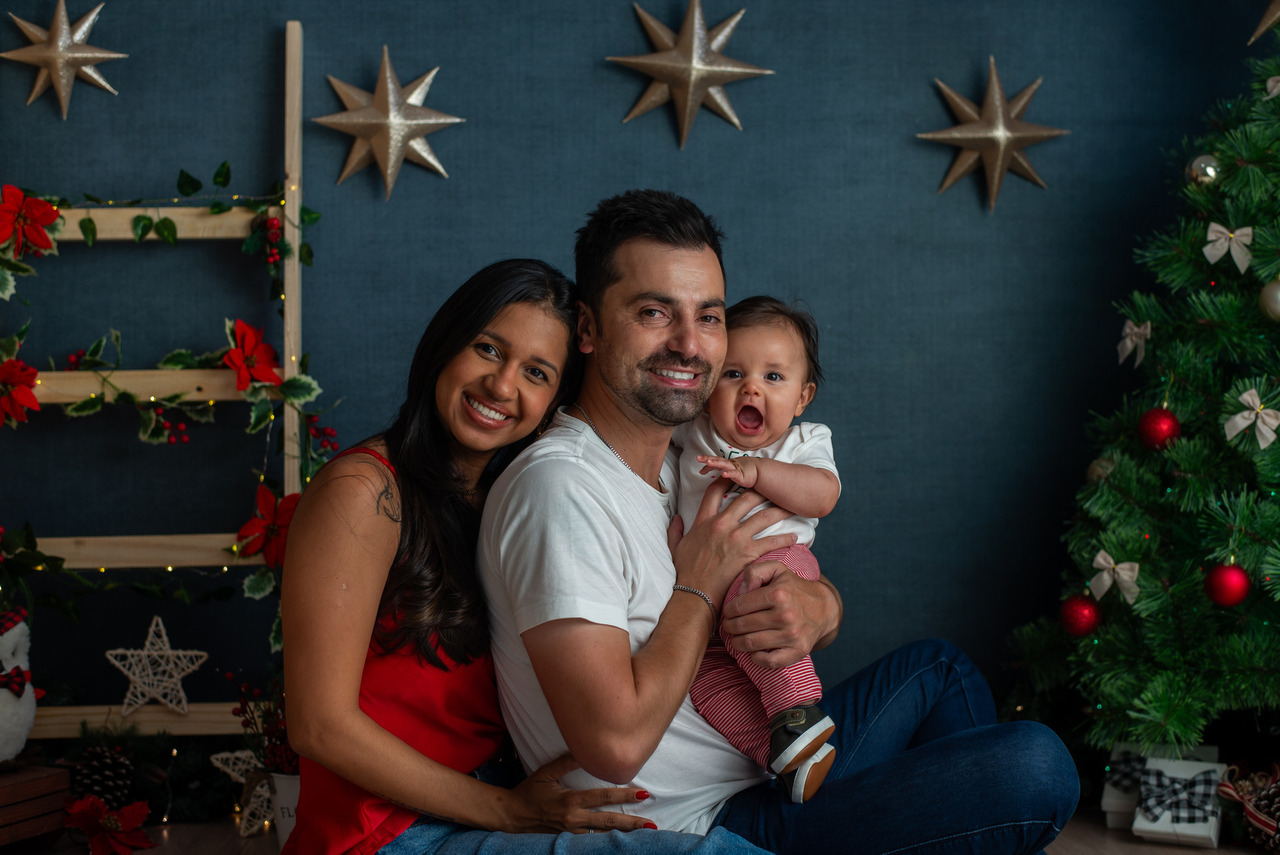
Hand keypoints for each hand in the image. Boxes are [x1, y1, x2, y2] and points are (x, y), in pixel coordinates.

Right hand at [505, 755, 655, 833]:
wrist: (512, 815)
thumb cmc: (529, 791)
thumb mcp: (546, 772)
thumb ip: (567, 761)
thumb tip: (587, 750)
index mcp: (570, 800)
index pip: (603, 798)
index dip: (624, 796)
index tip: (642, 794)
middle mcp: (573, 818)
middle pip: (608, 822)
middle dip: (632, 823)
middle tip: (651, 825)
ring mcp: (571, 832)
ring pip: (602, 834)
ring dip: (622, 834)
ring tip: (642, 836)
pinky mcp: (568, 839)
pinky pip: (591, 841)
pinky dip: (606, 840)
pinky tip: (619, 841)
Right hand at [670, 479, 795, 603]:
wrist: (695, 594)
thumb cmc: (685, 572)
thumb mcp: (676, 547)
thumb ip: (675, 530)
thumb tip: (676, 517)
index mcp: (704, 521)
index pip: (715, 491)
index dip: (726, 479)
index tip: (736, 476)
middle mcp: (722, 524)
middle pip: (746, 498)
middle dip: (761, 490)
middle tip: (773, 488)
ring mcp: (736, 538)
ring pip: (764, 516)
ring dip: (779, 510)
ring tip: (790, 507)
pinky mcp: (748, 553)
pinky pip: (772, 541)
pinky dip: (785, 538)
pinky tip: (795, 537)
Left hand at [697, 454, 758, 489]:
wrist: (762, 472)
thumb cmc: (748, 471)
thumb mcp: (734, 471)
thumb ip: (725, 471)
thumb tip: (718, 474)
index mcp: (728, 464)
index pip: (716, 462)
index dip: (708, 464)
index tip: (700, 470)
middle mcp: (731, 464)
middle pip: (717, 460)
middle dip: (707, 459)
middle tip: (698, 458)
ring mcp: (736, 469)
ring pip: (724, 465)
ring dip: (716, 463)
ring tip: (708, 463)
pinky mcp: (742, 475)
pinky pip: (734, 474)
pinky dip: (729, 474)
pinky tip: (723, 474)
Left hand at [721, 565, 841, 668]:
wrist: (823, 609)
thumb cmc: (794, 588)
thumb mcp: (777, 569)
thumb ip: (755, 572)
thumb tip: (741, 592)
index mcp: (778, 594)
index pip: (740, 606)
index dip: (728, 611)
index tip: (728, 613)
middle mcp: (786, 615)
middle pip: (743, 626)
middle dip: (730, 627)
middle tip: (728, 626)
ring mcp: (792, 635)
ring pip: (751, 644)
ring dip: (737, 643)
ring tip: (736, 638)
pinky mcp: (798, 651)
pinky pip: (769, 661)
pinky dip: (756, 658)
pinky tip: (753, 651)